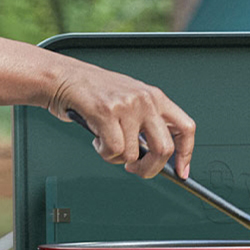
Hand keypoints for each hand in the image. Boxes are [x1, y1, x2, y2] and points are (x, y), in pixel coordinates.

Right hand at [46, 63, 194, 179]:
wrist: (63, 77)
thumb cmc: (95, 93)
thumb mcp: (131, 102)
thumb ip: (148, 125)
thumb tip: (158, 159)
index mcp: (156, 97)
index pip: (185, 128)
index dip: (186, 154)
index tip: (181, 171)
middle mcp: (146, 100)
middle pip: (164, 149)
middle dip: (150, 168)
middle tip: (136, 169)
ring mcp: (128, 105)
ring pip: (134, 154)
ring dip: (118, 158)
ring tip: (107, 142)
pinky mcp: (107, 112)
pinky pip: (114, 150)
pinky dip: (105, 153)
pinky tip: (98, 139)